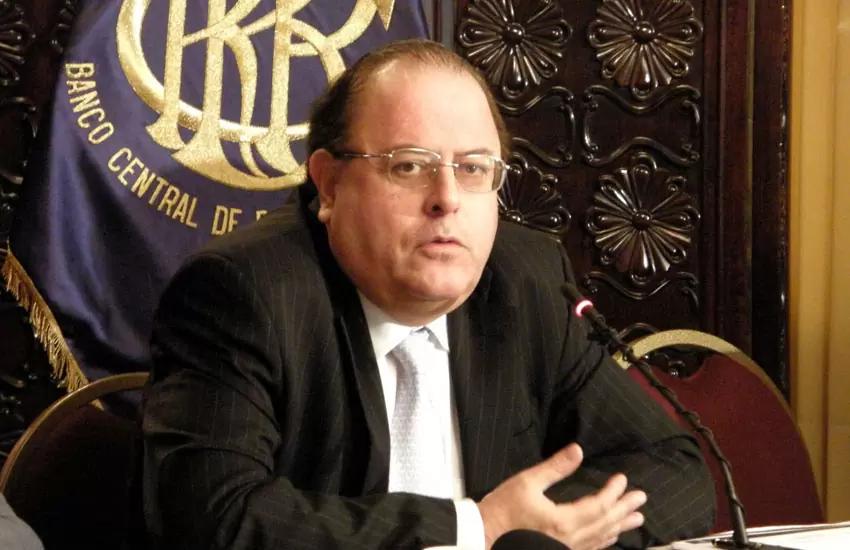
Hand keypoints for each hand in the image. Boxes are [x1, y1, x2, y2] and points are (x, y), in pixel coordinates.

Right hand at [477, 443, 646, 549]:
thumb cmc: (503, 509)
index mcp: (563, 521)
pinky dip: (604, 541)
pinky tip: (610, 537)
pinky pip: (590, 548)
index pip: (598, 506)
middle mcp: (570, 540)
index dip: (613, 493)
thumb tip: (577, 451)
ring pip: (600, 539)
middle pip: (605, 523)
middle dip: (624, 509)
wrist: (484, 536)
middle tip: (641, 499)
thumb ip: (555, 467)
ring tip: (636, 519)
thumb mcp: (526, 482)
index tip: (622, 480)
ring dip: (619, 526)